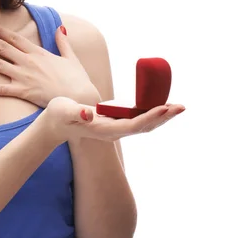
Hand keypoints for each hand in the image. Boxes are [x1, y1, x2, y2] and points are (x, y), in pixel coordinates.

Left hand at [0, 21, 98, 107]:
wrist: (79, 97)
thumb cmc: (77, 79)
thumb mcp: (70, 57)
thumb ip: (63, 42)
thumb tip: (60, 28)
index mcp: (38, 53)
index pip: (15, 38)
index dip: (0, 30)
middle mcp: (28, 62)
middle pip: (2, 47)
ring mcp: (24, 76)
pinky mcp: (24, 92)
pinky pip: (1, 90)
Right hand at [43, 96, 186, 143]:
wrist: (55, 126)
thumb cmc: (59, 117)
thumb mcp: (64, 111)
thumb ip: (74, 112)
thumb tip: (87, 113)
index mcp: (106, 130)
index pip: (134, 125)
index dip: (150, 116)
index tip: (164, 107)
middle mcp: (114, 132)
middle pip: (145, 126)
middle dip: (164, 117)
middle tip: (181, 106)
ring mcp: (116, 129)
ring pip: (145, 124)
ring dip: (162, 116)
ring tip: (177, 107)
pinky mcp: (116, 123)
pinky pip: (139, 119)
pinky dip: (152, 113)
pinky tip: (161, 106)